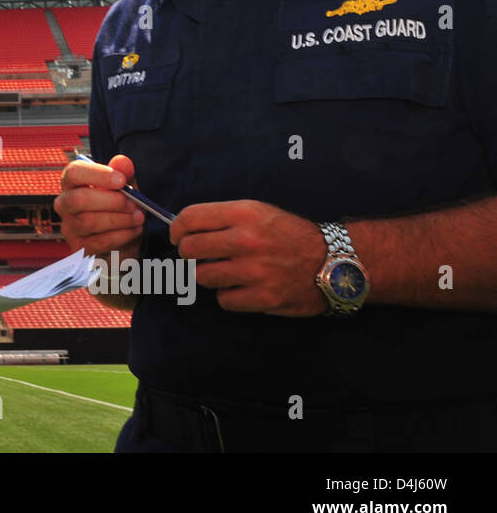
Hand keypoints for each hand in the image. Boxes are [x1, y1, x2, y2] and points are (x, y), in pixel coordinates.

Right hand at [54, 154, 144, 258]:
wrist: (121, 242)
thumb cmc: (118, 209)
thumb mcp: (125, 188)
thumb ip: (123, 173)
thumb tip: (121, 162)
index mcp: (73, 184)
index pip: (74, 172)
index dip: (97, 174)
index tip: (121, 180)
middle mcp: (65, 204)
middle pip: (78, 199)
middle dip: (111, 201)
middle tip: (133, 203)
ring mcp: (70, 227)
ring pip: (89, 221)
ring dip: (120, 219)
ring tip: (138, 217)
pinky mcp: (79, 248)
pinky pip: (99, 241)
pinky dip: (121, 235)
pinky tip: (134, 230)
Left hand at [170, 200, 327, 316]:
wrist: (335, 261)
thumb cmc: (290, 235)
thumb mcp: (259, 212)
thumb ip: (222, 218)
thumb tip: (184, 228)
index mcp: (244, 214)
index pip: (190, 218)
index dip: (177, 229)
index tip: (179, 236)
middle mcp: (246, 240)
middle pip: (189, 250)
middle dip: (190, 254)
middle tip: (201, 256)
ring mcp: (254, 271)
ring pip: (202, 277)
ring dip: (210, 276)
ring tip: (227, 271)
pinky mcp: (262, 297)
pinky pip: (223, 300)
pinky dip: (229, 295)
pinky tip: (243, 287)